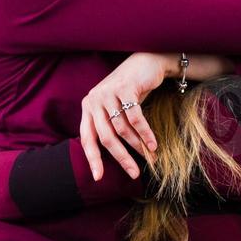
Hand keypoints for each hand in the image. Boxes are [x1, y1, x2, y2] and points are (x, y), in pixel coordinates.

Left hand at [80, 52, 166, 181]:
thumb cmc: (131, 90)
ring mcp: (107, 93)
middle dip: (121, 158)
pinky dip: (145, 133)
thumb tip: (116, 157)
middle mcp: (93, 100)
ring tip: (150, 157)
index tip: (98, 177)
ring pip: (122, 129)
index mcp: (88, 107)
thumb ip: (110, 126)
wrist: (146, 62)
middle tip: (134, 173)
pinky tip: (154, 144)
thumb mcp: (115, 108)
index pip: (87, 138)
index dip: (93, 159)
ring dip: (138, 146)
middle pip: (106, 138)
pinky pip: (135, 118)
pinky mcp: (124, 88)